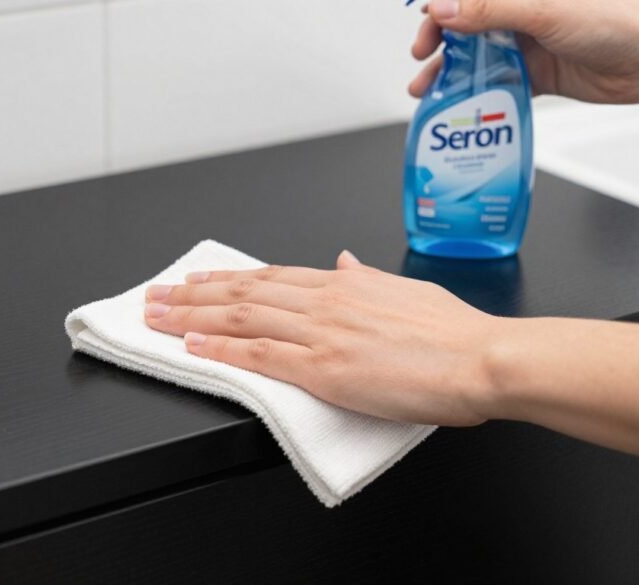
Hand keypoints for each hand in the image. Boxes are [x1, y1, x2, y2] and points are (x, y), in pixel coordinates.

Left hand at [143, 251, 500, 426]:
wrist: (483, 359)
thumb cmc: (456, 333)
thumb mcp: (407, 291)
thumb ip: (368, 278)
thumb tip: (343, 261)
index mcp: (346, 283)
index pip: (270, 276)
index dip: (227, 277)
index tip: (197, 278)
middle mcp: (327, 300)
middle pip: (243, 291)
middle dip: (192, 292)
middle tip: (155, 294)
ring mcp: (323, 332)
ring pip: (242, 316)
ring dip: (191, 315)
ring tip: (156, 316)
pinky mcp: (326, 368)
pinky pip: (260, 355)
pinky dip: (221, 347)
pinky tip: (193, 345)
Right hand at [409, 0, 638, 103]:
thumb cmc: (614, 22)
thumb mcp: (543, 11)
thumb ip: (489, 10)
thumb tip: (443, 8)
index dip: (442, 6)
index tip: (424, 21)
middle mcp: (521, 12)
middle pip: (465, 24)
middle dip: (439, 40)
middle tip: (422, 55)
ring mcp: (527, 43)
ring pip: (476, 55)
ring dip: (449, 72)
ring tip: (425, 88)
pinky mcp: (535, 73)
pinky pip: (495, 82)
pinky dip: (474, 93)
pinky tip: (458, 103)